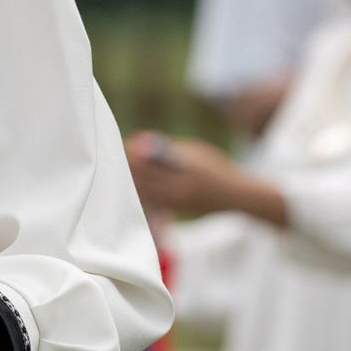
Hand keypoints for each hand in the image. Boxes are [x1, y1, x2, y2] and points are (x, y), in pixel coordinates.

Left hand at [125, 131, 250, 217]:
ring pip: (143, 191)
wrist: (234, 196)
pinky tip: (133, 183)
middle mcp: (179, 188)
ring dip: (131, 179)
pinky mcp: (176, 210)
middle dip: (129, 165)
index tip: (125, 144)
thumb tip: (142, 141)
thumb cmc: (215, 167)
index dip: (134, 153)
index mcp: (184, 170)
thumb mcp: (196, 151)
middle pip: (143, 177)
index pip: (150, 162)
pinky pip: (150, 201)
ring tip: (121, 168)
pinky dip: (140, 191)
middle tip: (117, 155)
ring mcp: (177, 202)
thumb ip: (169, 148)